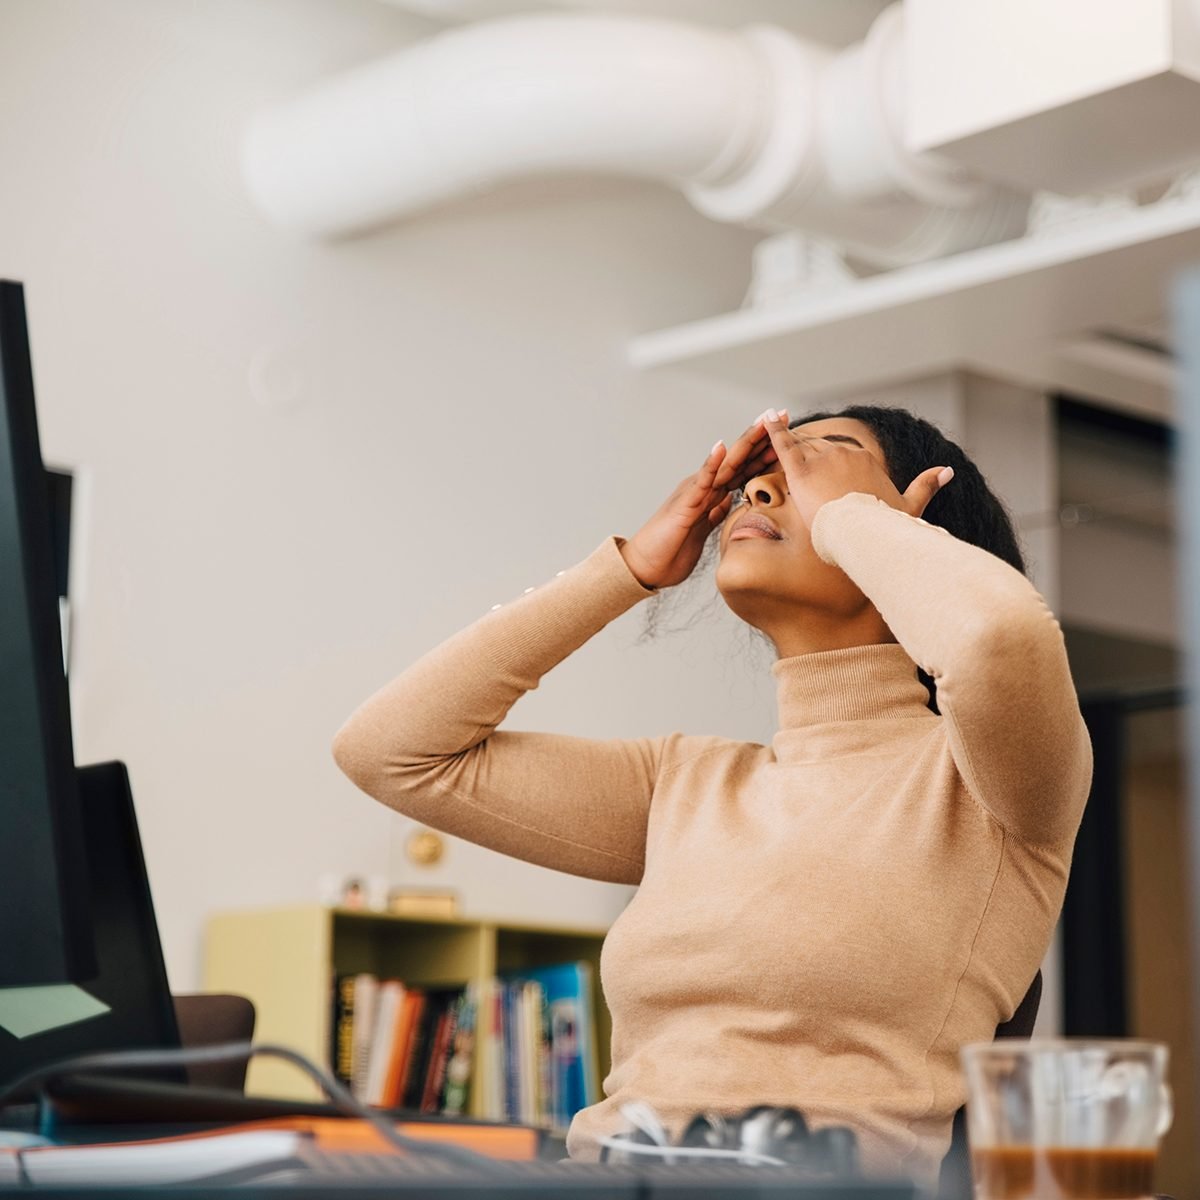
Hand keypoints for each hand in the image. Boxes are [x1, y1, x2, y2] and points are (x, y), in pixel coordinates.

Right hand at [621, 409, 786, 589]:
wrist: (646, 566)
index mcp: (712, 494)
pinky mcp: (685, 505)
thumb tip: (729, 503)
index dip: (765, 451)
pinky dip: (711, 464)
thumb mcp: (702, 530)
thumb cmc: (671, 550)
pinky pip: (700, 482)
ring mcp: (694, 493)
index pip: (743, 468)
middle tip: (783, 414)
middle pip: (739, 458)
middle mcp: (704, 487)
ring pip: (725, 463)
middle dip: (762, 437)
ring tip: (762, 423)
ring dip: (744, 442)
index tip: (788, 435)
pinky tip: (721, 448)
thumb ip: (715, 513)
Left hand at [759, 409, 953, 528]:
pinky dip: (774, 431)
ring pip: (801, 449)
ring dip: (787, 448)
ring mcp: (823, 460)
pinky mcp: (801, 470)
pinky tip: (766, 418)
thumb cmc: (886, 526)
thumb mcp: (910, 506)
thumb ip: (927, 486)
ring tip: (775, 448)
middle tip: (792, 469)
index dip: (829, 466)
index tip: (822, 477)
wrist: (866, 535)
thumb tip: (948, 470)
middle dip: (807, 461)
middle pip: (819, 452)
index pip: (841, 457)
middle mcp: (845, 453)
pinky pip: (784, 445)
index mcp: (865, 460)